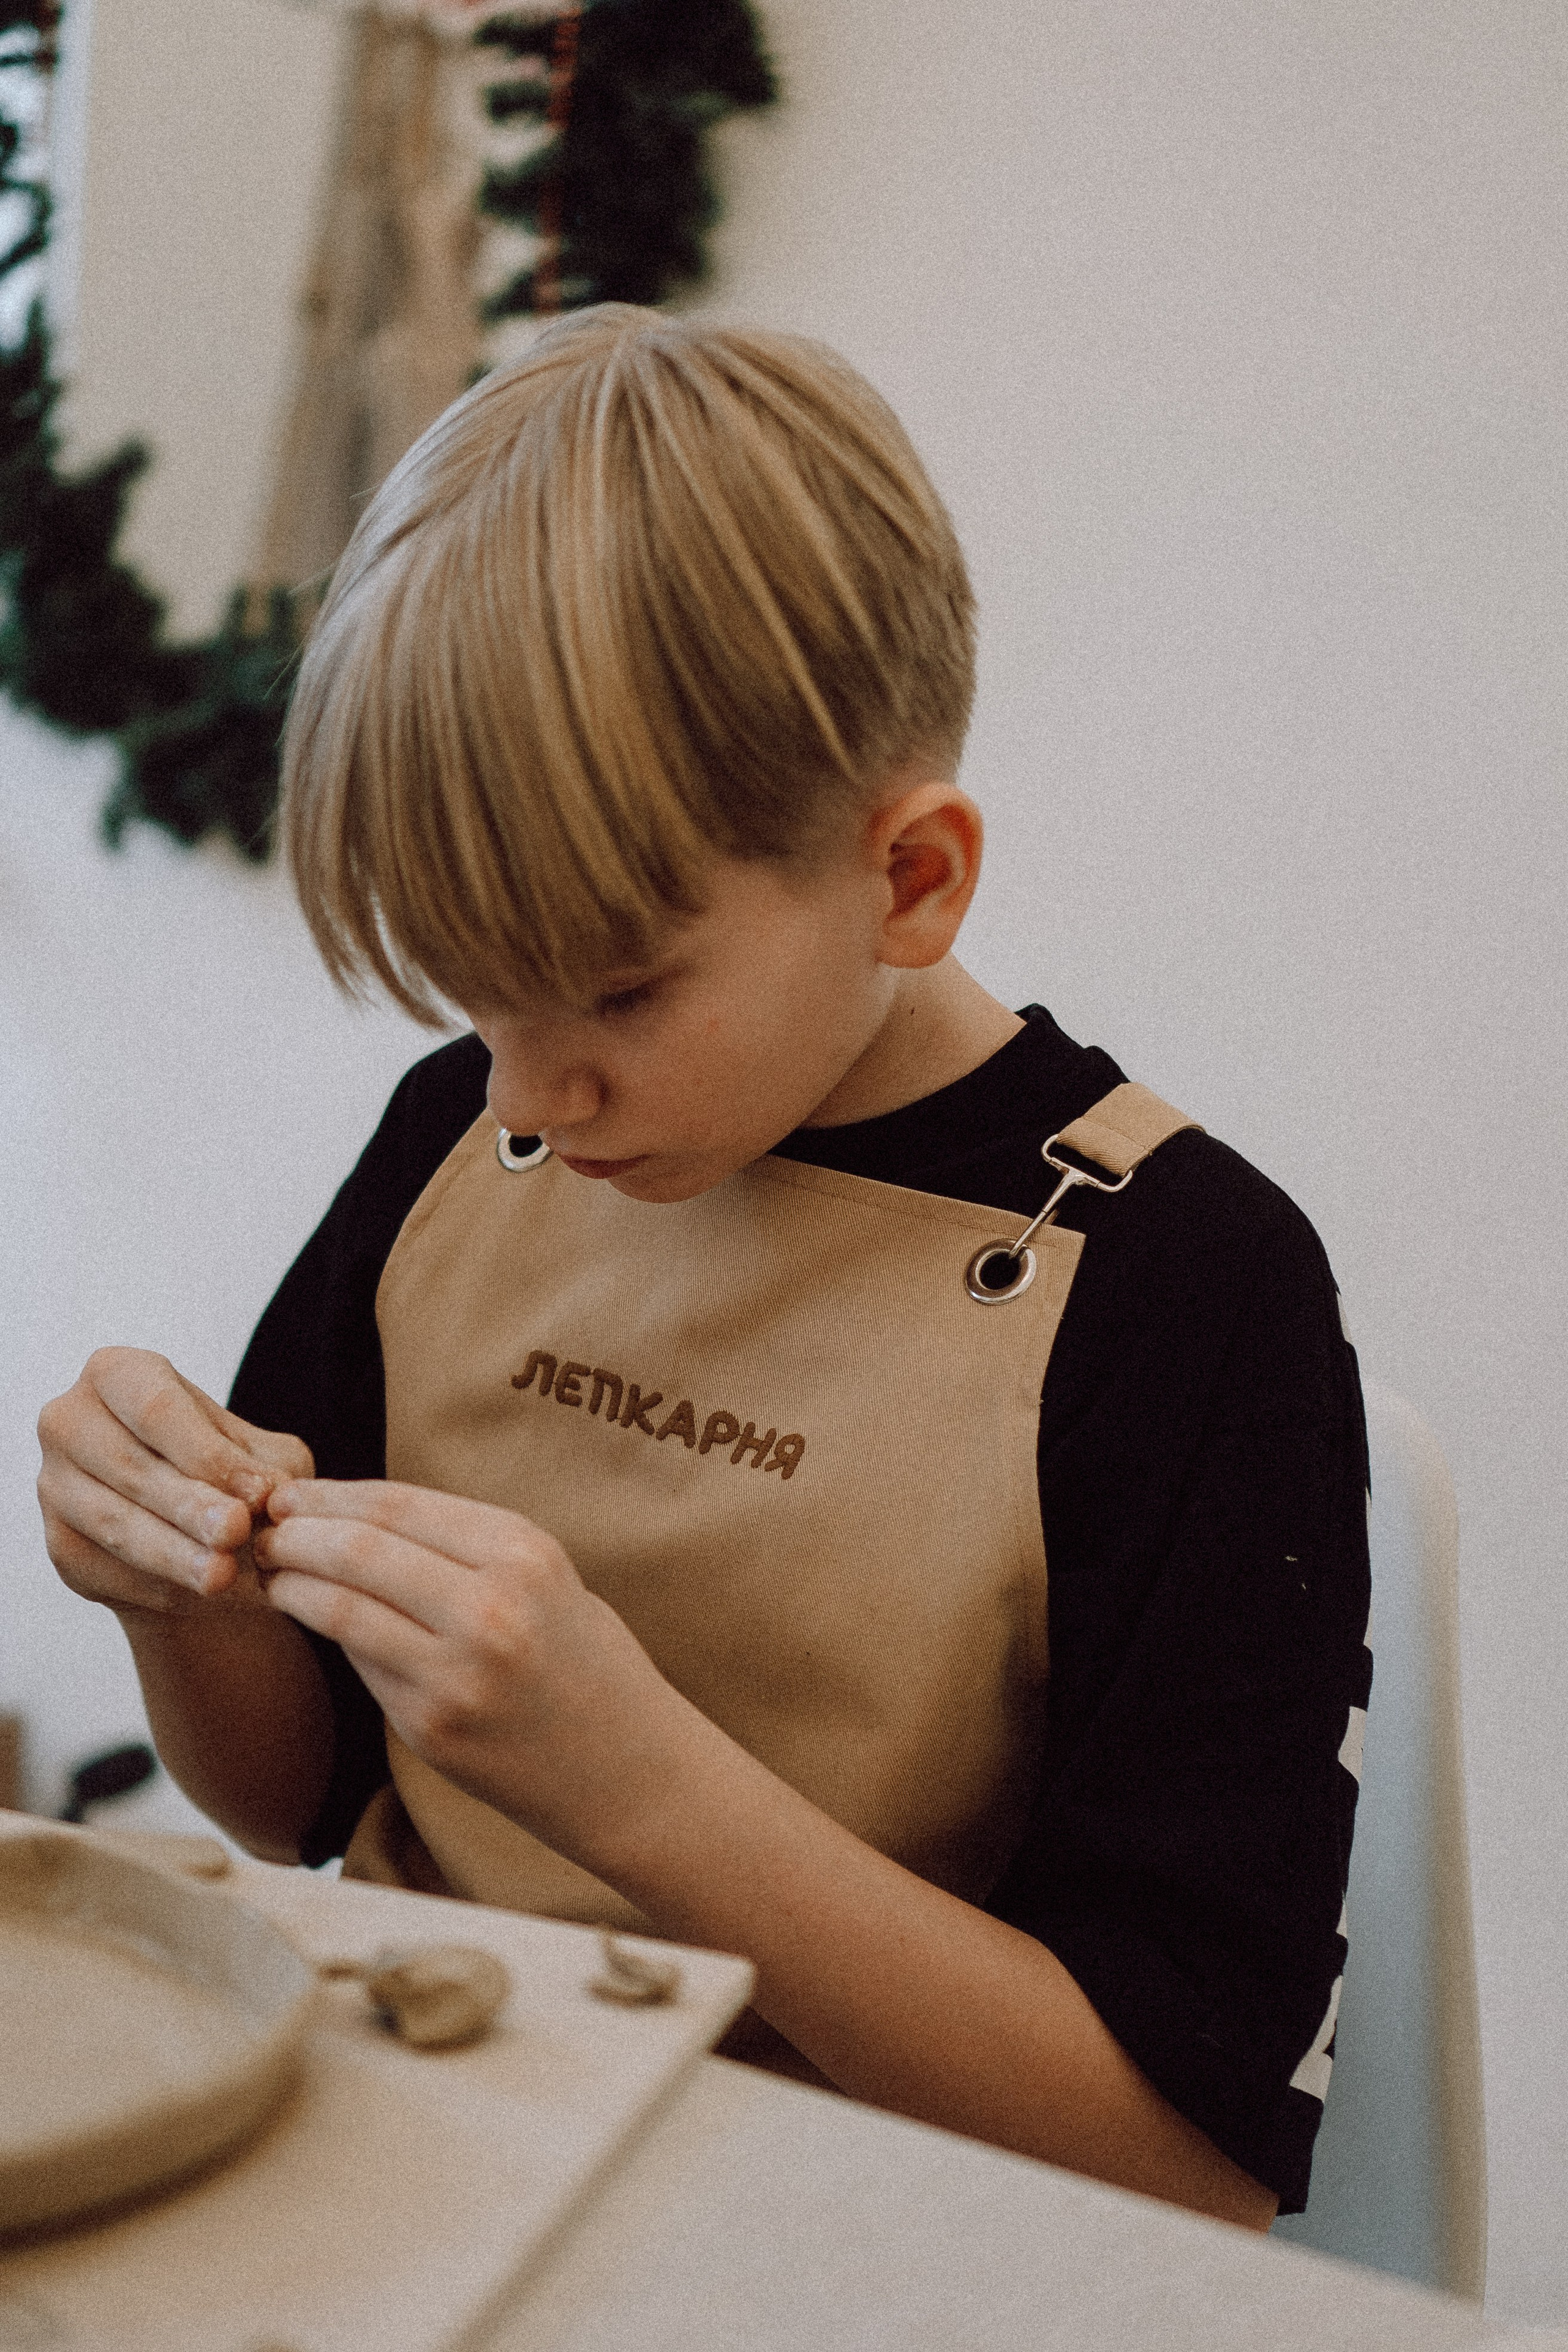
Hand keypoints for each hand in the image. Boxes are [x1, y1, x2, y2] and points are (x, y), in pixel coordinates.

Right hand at [38, 1348, 313, 1617]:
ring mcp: (55, 1483)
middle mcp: (71, 1420)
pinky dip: (154, 1585)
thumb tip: (267, 1493)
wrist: (200, 1532)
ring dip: (170, 1553)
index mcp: (119, 1374)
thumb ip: (265, 1469)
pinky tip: (195, 1595)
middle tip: (236, 1534)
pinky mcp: (58, 1543)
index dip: (206, 1454)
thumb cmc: (232, 1473)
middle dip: (187, 1505)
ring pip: (112, 1523)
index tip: (256, 1494)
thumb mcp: (262, 1458)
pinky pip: (102, 1568)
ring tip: (221, 1576)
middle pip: (129, 1466)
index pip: (157, 1409)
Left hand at [255, 1480, 689, 1863]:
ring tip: (270, 1570)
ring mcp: (457, 1673)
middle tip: (263, 1527)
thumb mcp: (545, 1578)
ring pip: (342, 1606)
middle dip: (298, 1532)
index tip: (293, 1492)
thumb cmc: (585, 1663)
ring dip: (292, 1582)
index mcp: (524, 1554)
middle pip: (360, 1547)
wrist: (629, 1771)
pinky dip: (325, 1632)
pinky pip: (360, 1664)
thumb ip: (464, 1547)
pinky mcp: (432, 1727)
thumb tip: (358, 1514)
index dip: (330, 1494)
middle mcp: (491, 1606)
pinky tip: (308, 1616)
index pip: (399, 1504)